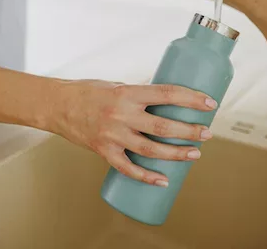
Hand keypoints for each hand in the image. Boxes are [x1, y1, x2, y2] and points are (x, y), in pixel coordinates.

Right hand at [47, 79, 216, 186]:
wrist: (57, 105)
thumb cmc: (88, 91)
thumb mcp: (117, 86)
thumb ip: (139, 96)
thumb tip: (166, 103)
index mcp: (127, 92)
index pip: (166, 94)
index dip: (190, 99)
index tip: (209, 103)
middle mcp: (121, 114)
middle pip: (163, 126)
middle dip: (189, 131)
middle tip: (206, 133)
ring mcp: (112, 134)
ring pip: (150, 149)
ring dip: (175, 153)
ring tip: (194, 154)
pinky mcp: (104, 150)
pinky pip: (128, 168)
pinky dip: (146, 176)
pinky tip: (163, 180)